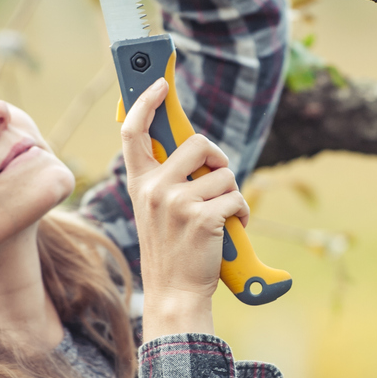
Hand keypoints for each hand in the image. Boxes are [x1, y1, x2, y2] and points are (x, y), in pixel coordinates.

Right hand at [120, 77, 248, 339]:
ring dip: (232, 194)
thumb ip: (167, 178)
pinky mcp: (202, 217)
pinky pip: (237, 197)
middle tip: (219, 180)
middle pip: (197, 142)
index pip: (133, 132)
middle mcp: (154, 188)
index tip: (160, 84)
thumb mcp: (157, 209)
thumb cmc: (172, 250)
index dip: (145, 102)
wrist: (175, 293)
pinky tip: (231, 230)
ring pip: (224, 173)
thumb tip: (195, 147)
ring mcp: (176, 202)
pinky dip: (242, 214)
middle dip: (218, 159)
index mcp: (141, 183)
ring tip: (222, 217)